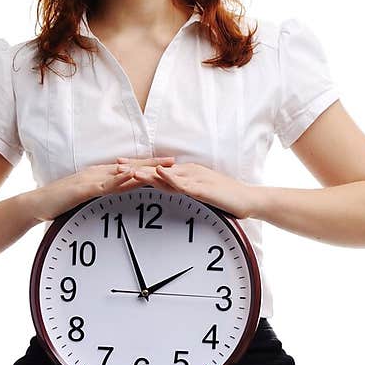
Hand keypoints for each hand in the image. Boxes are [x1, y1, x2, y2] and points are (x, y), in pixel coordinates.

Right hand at [31, 156, 176, 222]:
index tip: (169, 166)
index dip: (150, 166)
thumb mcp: (87, 198)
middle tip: (175, 162)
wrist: (37, 204)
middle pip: (131, 167)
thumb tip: (121, 196)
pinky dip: (119, 179)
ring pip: (121, 172)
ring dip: (143, 169)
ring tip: (162, 166)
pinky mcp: (83, 189)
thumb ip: (104, 195)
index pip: (130, 170)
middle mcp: (98, 173)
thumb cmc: (60, 203)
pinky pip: (104, 184)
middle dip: (153, 164)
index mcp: (100, 176)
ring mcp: (91, 179)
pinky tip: (132, 176)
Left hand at [115, 157, 255, 219]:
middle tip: (116, 165)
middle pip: (158, 169)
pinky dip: (171, 179)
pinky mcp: (205, 188)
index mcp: (186, 174)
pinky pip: (185, 183)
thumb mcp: (198, 193)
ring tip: (130, 171)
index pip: (157, 170)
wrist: (247, 200)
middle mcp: (189, 172)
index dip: (138, 167)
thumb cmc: (225, 198)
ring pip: (168, 174)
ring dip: (149, 172)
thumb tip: (166, 191)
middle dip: (137, 167)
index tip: (120, 167)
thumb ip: (182, 191)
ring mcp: (197, 178)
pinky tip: (160, 175)